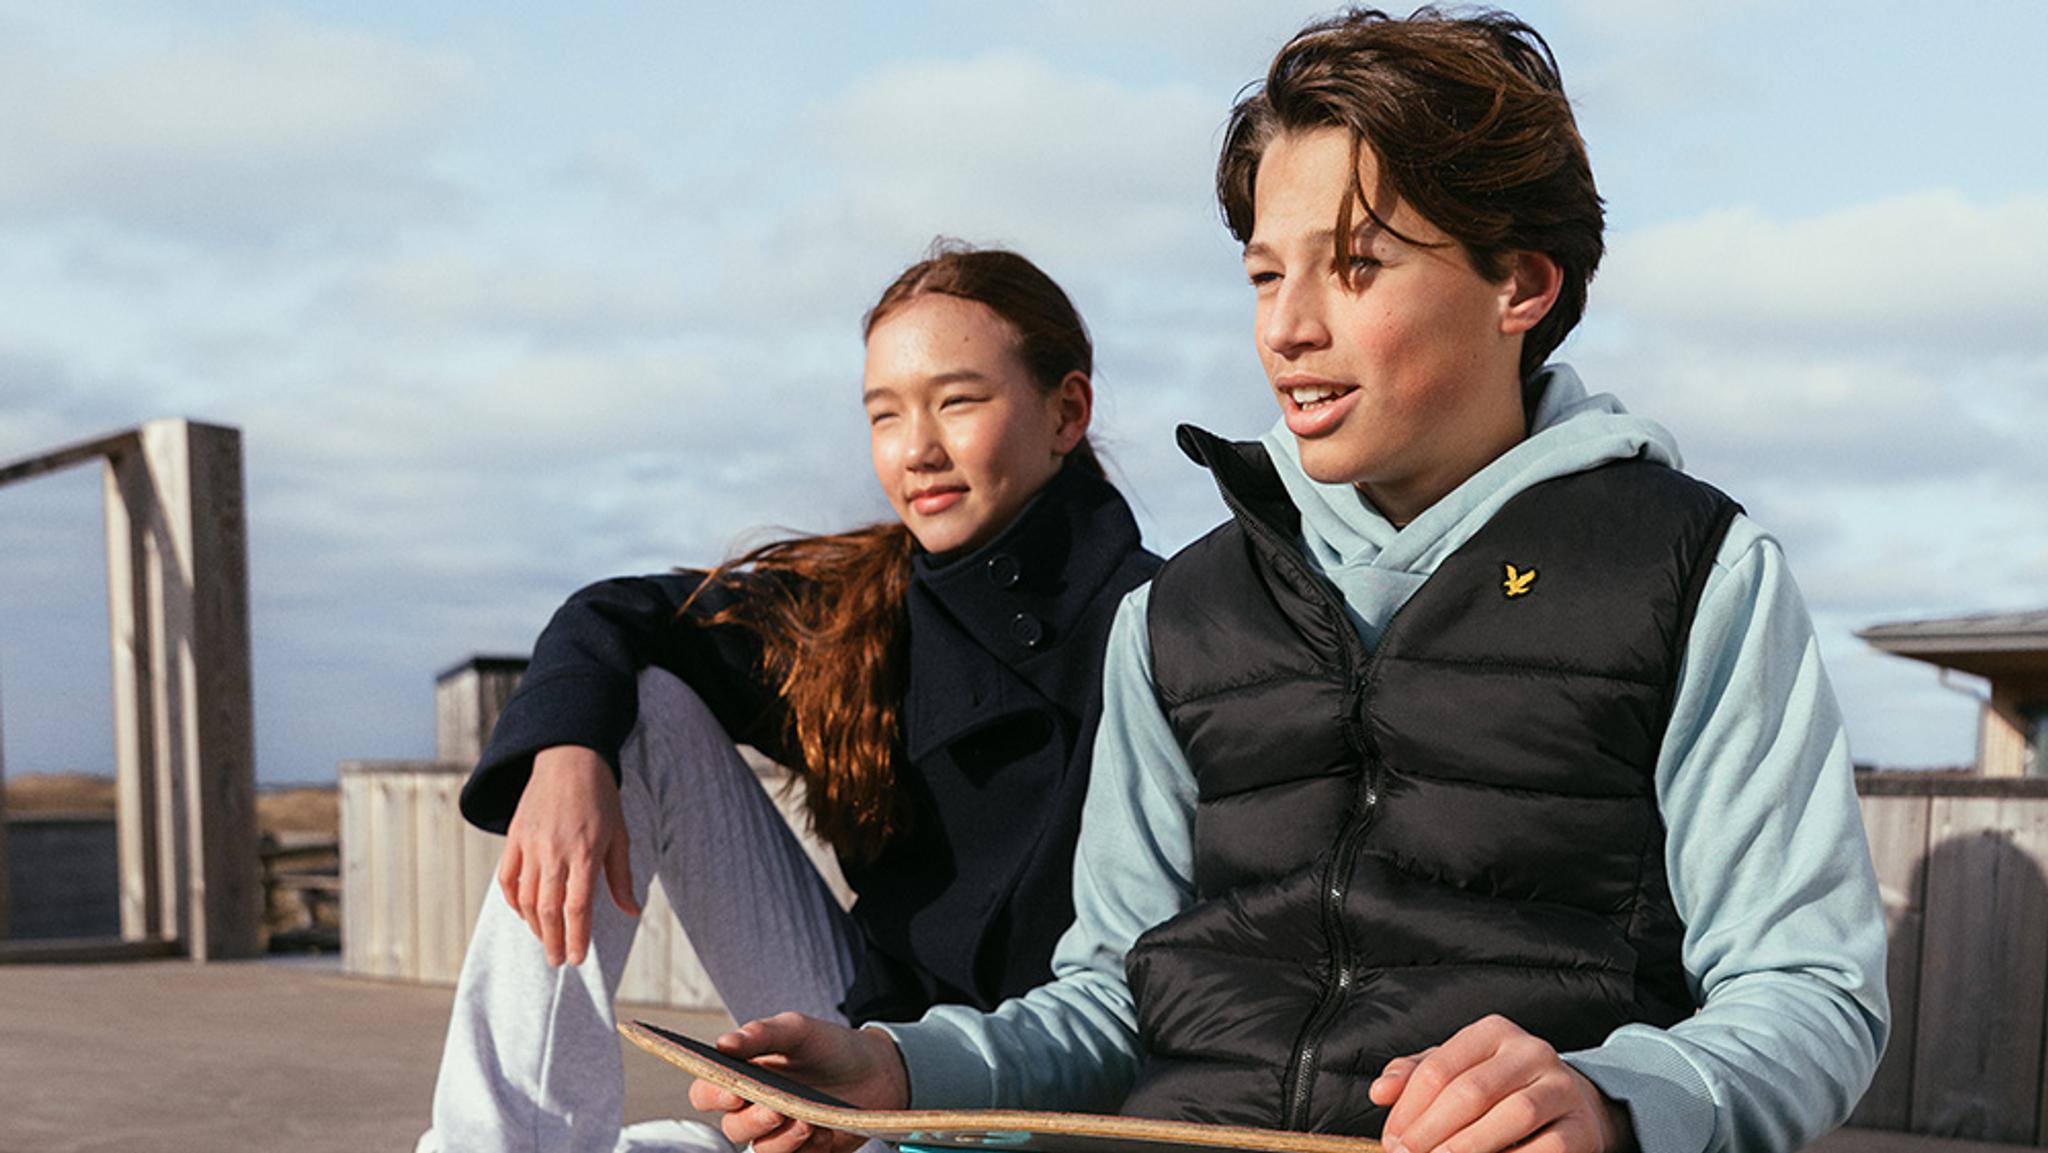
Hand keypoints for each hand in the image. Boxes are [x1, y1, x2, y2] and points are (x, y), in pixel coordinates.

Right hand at [497, 744, 639, 965]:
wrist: (569, 758)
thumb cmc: (601, 797)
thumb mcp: (620, 834)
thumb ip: (621, 876)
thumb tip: (631, 911)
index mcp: (586, 852)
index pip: (578, 907)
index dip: (578, 938)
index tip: (578, 959)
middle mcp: (556, 852)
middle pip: (549, 910)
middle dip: (553, 941)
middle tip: (558, 960)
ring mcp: (531, 845)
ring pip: (525, 899)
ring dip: (534, 926)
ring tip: (546, 939)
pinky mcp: (514, 837)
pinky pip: (507, 878)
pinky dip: (512, 901)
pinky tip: (523, 912)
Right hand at [686, 1012, 910, 1152]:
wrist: (879, 1071)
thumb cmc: (830, 1046)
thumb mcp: (798, 1030)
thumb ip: (761, 1034)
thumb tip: (723, 1044)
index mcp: (745, 1076)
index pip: (706, 1093)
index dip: (713, 1097)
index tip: (735, 1093)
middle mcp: (756, 1108)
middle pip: (733, 1128)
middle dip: (754, 1122)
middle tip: (778, 1109)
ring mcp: (780, 1133)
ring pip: (761, 1151)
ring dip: (783, 1140)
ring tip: (809, 1121)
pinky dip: (809, 1150)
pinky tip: (826, 1131)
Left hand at [1370, 1015, 1634, 1152]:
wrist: (1571, 1106)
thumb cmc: (1500, 1090)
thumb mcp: (1457, 1071)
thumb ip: (1416, 1076)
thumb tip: (1381, 1092)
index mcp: (1493, 1033)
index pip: (1440, 1068)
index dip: (1409, 1109)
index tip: (1391, 1141)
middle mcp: (1531, 1052)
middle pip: (1472, 1092)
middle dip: (1432, 1132)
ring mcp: (1561, 1087)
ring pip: (1512, 1116)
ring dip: (1469, 1148)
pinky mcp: (1582, 1126)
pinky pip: (1547, 1148)